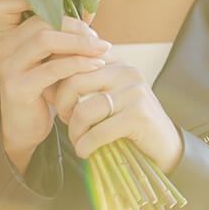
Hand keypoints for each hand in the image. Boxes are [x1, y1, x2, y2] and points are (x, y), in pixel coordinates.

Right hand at [0, 0, 110, 172]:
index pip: (4, 4)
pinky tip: (96, 65)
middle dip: (75, 25)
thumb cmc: (44, 86)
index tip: (63, 2)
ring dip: (80, 42)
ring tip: (102, 49)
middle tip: (97, 38)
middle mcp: (4, 47)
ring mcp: (8, 67)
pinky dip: (79, 63)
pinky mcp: (18, 87)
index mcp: (8, 35)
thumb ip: (63, 33)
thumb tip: (89, 7)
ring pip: (46, 39)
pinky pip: (52, 68)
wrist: (27, 127)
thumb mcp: (51, 56)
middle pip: (40, 20)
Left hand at [50, 60, 183, 172]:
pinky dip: (85, 145)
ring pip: (84, 108)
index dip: (57, 76)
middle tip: (66, 122)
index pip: (77, 57)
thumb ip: (82, 87)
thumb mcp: (106, 99)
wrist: (164, 148)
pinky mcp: (139, 115)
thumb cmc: (129, 125)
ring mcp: (135, 92)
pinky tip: (86, 151)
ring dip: (74, 131)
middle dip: (62, 106)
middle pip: (74, 80)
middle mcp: (127, 72)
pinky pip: (98, 131)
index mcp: (116, 64)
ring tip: (78, 140)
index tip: (52, 96)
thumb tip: (44, 83)